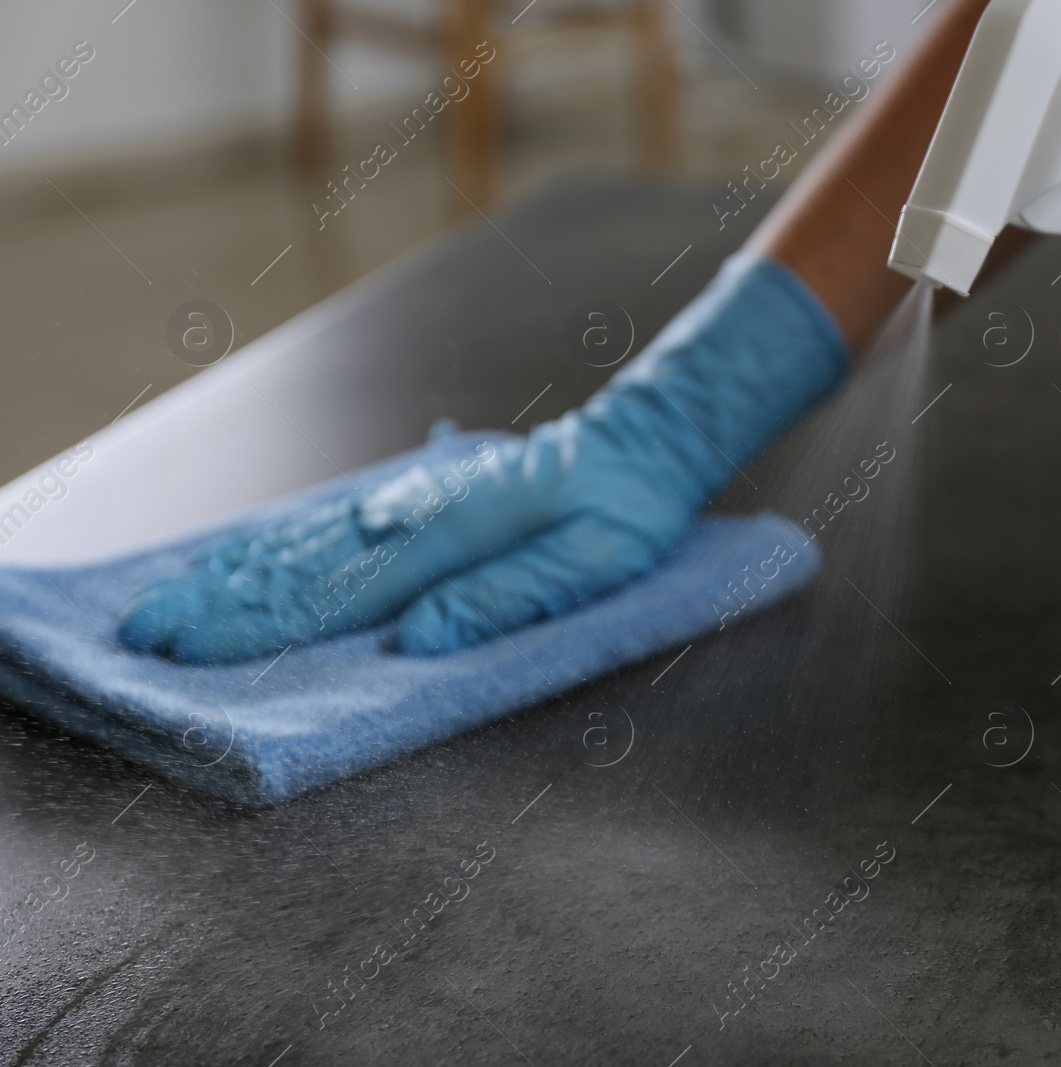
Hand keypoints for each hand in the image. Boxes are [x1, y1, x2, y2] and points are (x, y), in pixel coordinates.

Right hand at [118, 254, 847, 661]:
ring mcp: (406, 502)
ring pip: (301, 539)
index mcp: (449, 536)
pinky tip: (241, 560)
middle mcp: (411, 514)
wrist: (637, 445)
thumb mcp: (592, 565)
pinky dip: (273, 545)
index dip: (260, 627)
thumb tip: (421, 638)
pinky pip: (327, 524)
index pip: (336, 593)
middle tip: (145, 636)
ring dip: (231, 573)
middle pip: (298, 564)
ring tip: (167, 600)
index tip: (192, 651)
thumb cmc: (623, 512)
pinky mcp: (412, 501)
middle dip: (219, 602)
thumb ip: (505, 598)